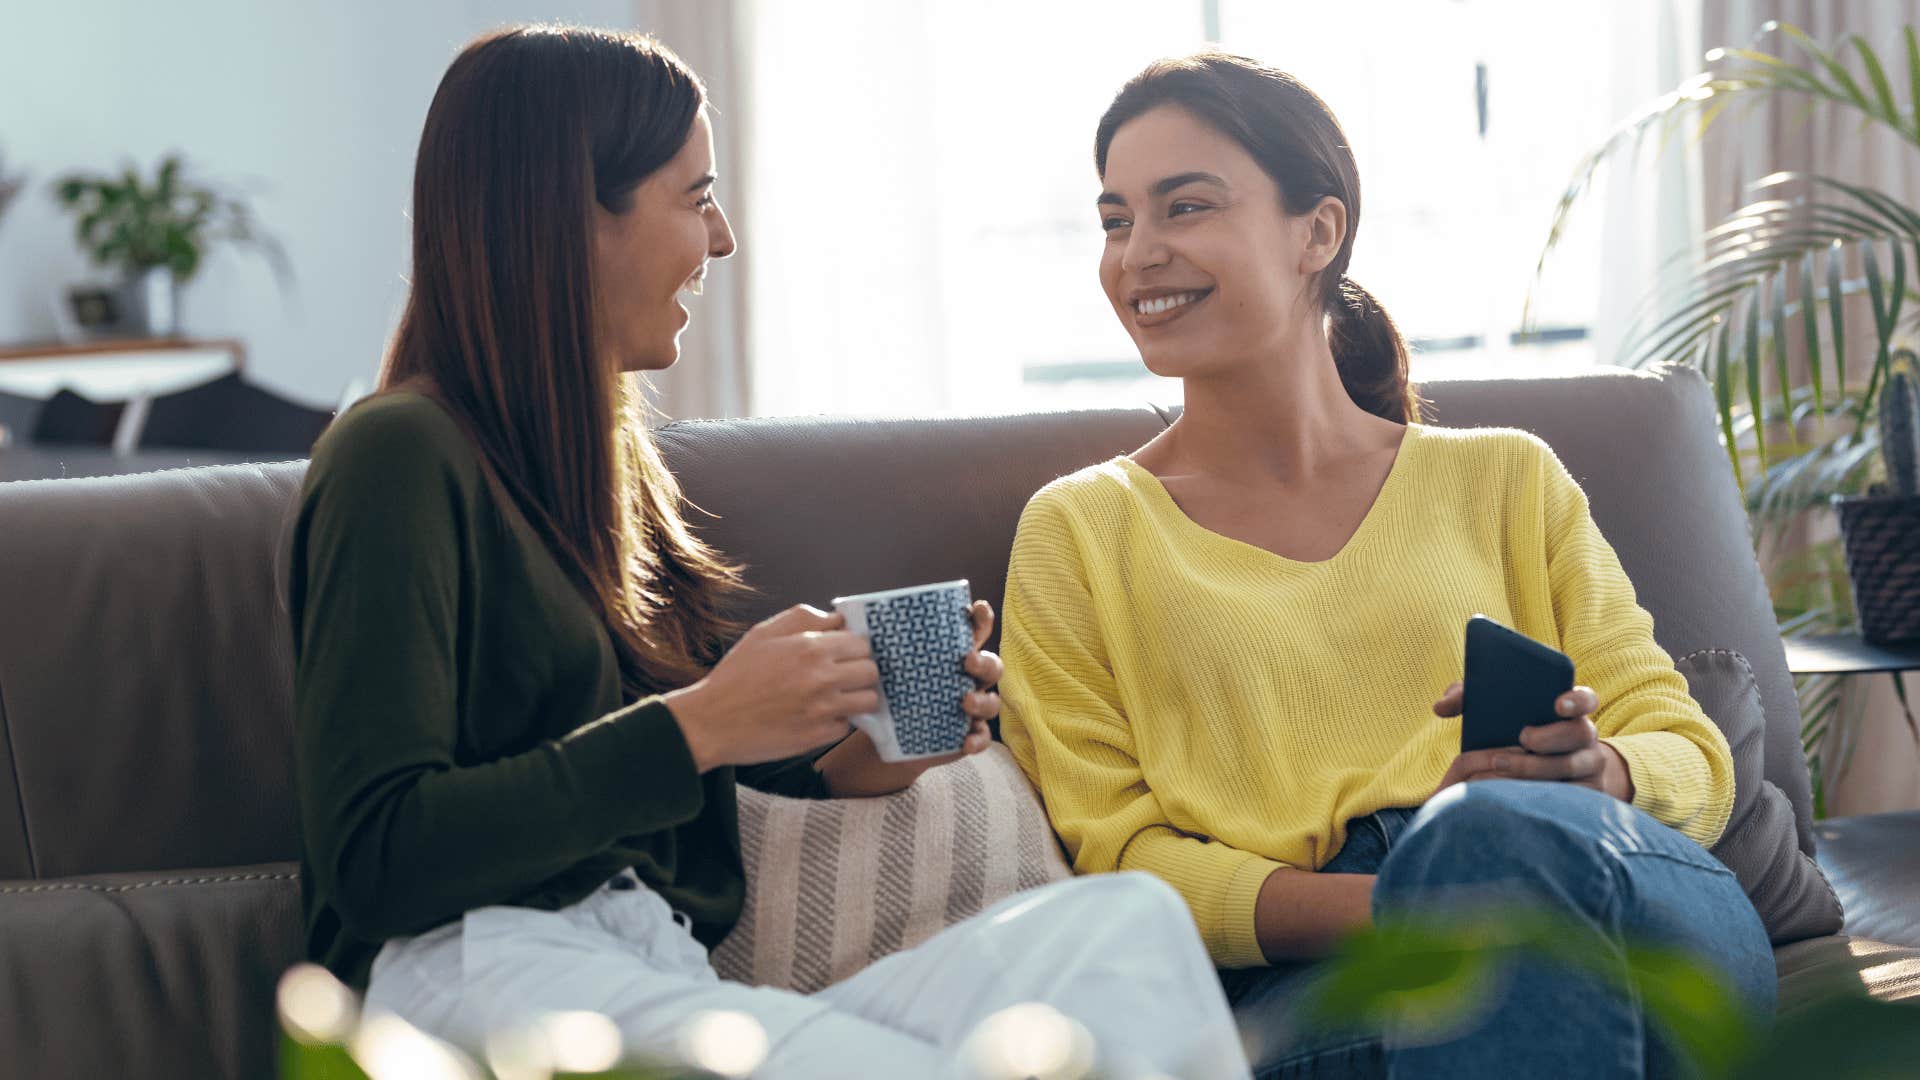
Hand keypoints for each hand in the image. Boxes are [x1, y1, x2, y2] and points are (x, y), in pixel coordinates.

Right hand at [663, 604, 878, 771]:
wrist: (712, 722)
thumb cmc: (736, 676)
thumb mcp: (763, 633)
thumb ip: (804, 617)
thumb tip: (837, 618)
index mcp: (810, 647)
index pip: (861, 644)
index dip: (852, 648)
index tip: (841, 655)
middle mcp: (822, 678)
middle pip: (871, 671)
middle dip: (859, 671)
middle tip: (841, 676)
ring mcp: (823, 710)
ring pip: (868, 700)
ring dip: (856, 697)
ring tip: (835, 696)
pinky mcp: (818, 736)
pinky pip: (847, 725)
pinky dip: (837, 721)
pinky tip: (816, 716)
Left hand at [818, 599, 1001, 796]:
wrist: (889, 737)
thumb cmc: (890, 693)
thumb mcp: (883, 668)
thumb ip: (874, 645)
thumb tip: (841, 618)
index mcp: (950, 656)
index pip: (974, 631)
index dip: (980, 618)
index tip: (975, 608)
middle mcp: (966, 680)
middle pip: (991, 665)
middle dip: (984, 661)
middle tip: (966, 661)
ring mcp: (970, 708)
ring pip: (991, 702)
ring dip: (983, 700)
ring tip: (964, 702)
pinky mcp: (966, 735)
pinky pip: (981, 737)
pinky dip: (977, 738)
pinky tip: (965, 740)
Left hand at [1430, 681, 1634, 801]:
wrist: (1542, 771)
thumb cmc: (1514, 732)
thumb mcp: (1494, 711)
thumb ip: (1468, 697)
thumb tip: (1440, 707)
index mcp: (1569, 710)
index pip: (1586, 698)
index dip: (1577, 699)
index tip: (1557, 703)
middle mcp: (1585, 736)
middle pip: (1581, 733)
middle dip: (1552, 735)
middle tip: (1524, 736)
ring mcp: (1588, 766)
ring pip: (1573, 766)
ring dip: (1538, 766)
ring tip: (1501, 764)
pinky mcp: (1584, 795)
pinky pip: (1571, 796)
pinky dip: (1544, 793)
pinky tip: (1517, 792)